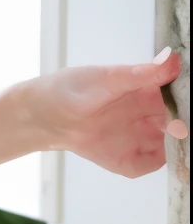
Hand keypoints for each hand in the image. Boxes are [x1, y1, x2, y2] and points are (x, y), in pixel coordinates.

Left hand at [38, 47, 186, 177]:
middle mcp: (151, 115)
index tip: (186, 102)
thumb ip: (141, 73)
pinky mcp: (127, 159)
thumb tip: (172, 59)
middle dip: (183, 125)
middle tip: (179, 126)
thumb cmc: (74, 89)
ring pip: (171, 145)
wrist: (44, 114)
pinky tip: (156, 153)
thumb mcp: (108, 78)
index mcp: (151, 91)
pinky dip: (156, 162)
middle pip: (179, 122)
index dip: (185, 99)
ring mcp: (140, 138)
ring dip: (177, 145)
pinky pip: (149, 164)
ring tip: (174, 137)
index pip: (180, 96)